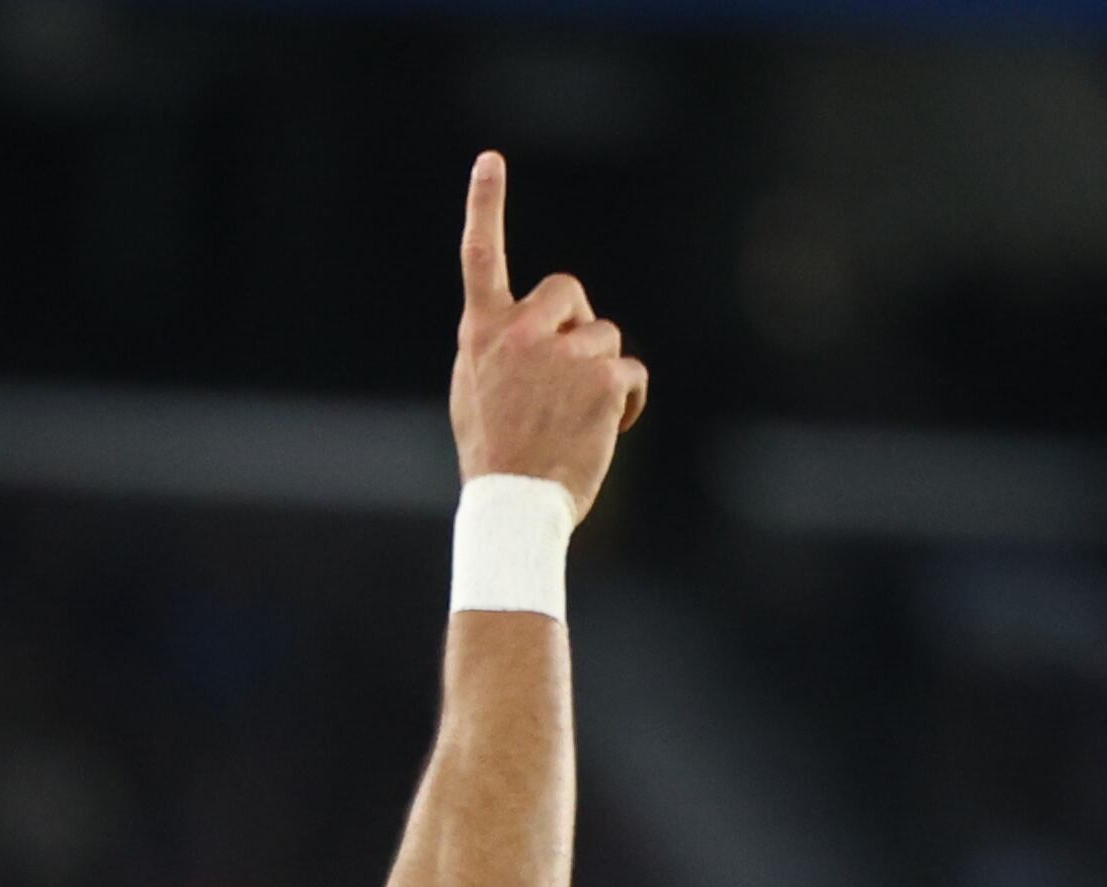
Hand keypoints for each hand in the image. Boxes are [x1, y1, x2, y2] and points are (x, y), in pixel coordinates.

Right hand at [449, 154, 646, 523]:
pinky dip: (625, 403)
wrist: (514, 505)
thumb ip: (501, 347)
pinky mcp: (604, 376)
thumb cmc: (494, 455)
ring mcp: (564, 352)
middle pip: (569, 292)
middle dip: (576, 324)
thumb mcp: (476, 391)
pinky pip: (630, 373)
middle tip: (565, 374)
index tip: (489, 161)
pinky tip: (604, 431)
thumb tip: (537, 328)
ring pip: (604, 338)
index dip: (485, 206)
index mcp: (481, 334)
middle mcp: (520, 333)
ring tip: (574, 420)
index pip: (479, 258)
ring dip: (599, 374)